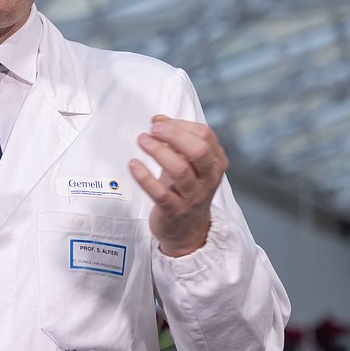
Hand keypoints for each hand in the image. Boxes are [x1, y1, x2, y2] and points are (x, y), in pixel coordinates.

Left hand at [128, 114, 227, 256]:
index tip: (160, 122)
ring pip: (180, 169)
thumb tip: (158, 119)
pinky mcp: (175, 211)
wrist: (187, 231)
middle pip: (198, 150)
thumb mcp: (187, 163)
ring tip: (142, 141)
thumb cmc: (185, 190)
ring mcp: (193, 197)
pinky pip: (160, 193)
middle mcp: (209, 179)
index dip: (180, 124)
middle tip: (153, 129)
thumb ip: (176, 140)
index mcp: (216, 163)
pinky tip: (134, 165)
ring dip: (158, 151)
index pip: (205, 135)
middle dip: (174, 135)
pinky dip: (145, 177)